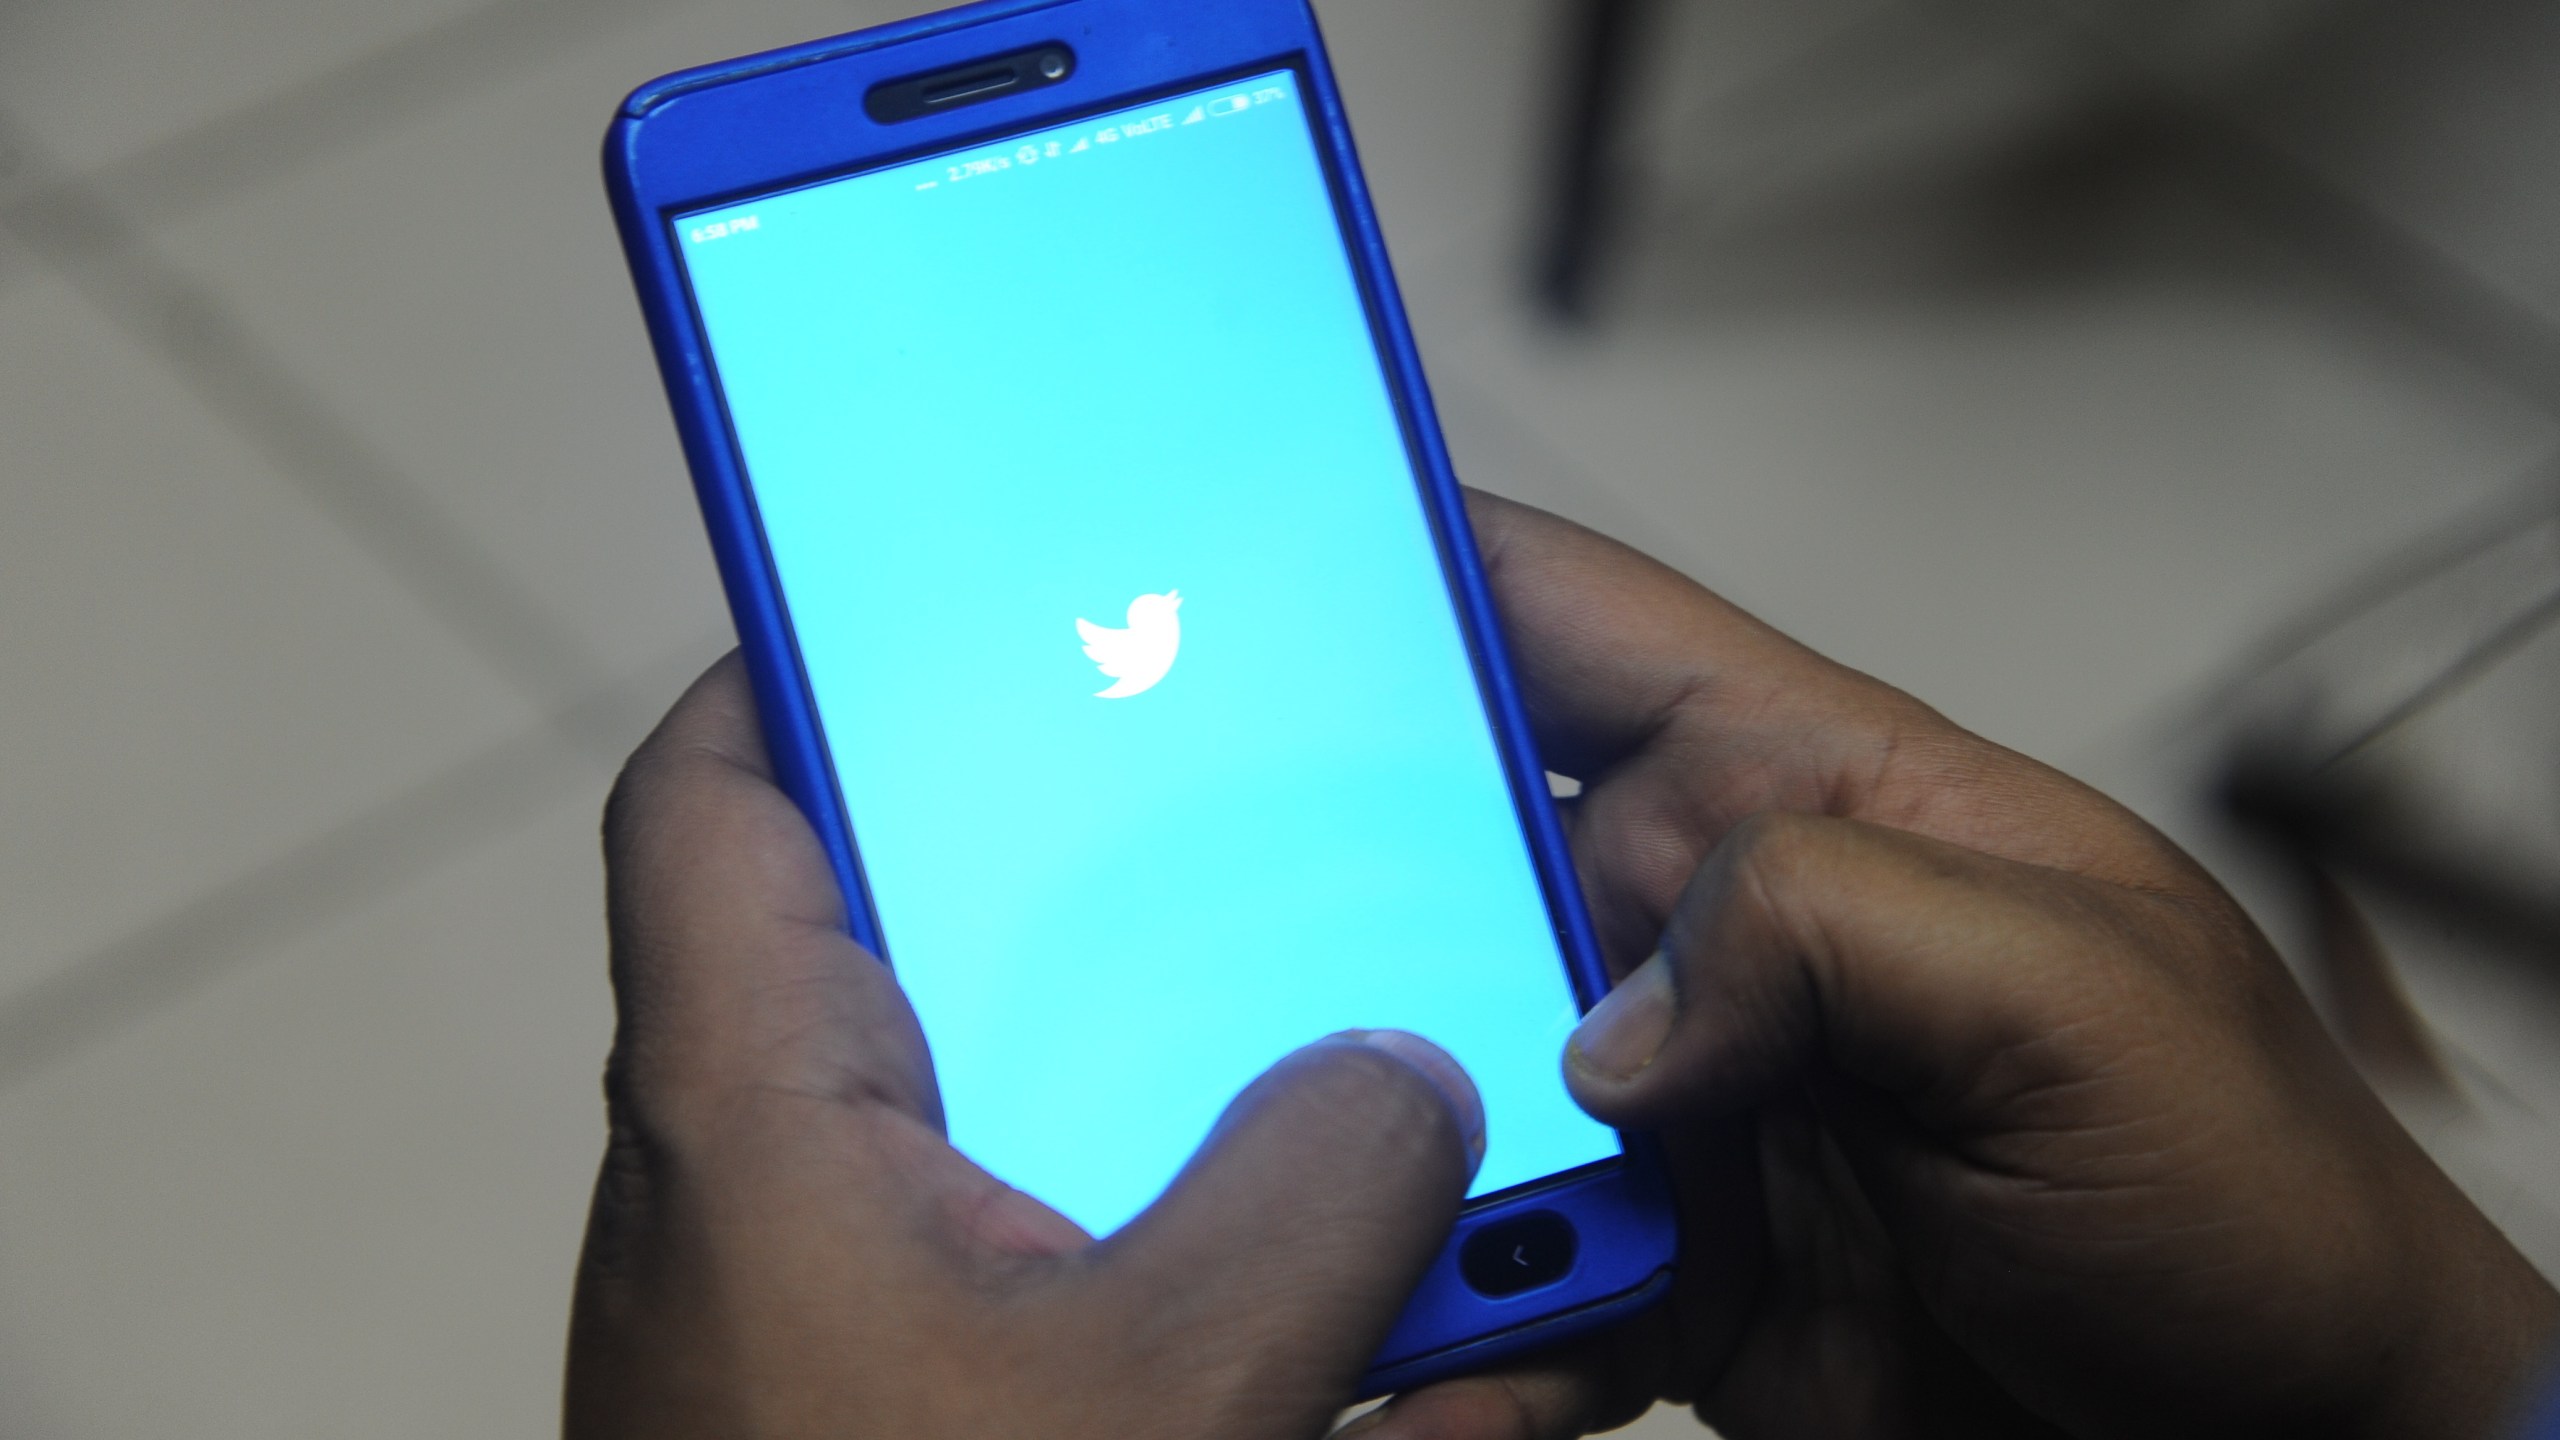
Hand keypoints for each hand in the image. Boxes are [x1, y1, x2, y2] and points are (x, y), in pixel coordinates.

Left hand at [565, 656, 1484, 1438]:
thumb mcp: (1166, 1388)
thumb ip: (1311, 1198)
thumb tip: (1400, 1078)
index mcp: (755, 1110)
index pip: (713, 797)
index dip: (814, 664)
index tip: (962, 600)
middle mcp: (769, 1186)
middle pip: (927, 947)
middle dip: (1119, 913)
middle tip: (1282, 856)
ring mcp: (833, 1300)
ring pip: (1024, 1135)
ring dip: (1201, 1135)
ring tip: (1379, 1132)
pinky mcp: (904, 1395)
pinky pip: (1063, 1281)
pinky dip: (1195, 1287)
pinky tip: (1364, 1363)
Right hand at [1352, 494, 2557, 1439]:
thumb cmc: (2249, 1193)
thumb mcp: (2078, 995)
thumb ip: (1834, 924)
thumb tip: (1614, 1019)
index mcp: (1810, 793)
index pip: (1576, 627)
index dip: (1413, 566)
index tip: (1255, 563)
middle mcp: (1718, 935)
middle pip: (1450, 864)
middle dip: (1325, 906)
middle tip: (1204, 961)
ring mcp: (1682, 1107)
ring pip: (1446, 1089)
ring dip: (1373, 1158)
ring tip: (1312, 1230)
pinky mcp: (1668, 1267)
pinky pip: (1512, 1288)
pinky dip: (1459, 1346)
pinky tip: (1430, 1388)